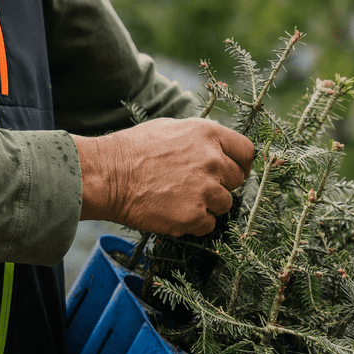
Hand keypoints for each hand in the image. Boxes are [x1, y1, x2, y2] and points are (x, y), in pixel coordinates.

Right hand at [74, 118, 253, 235]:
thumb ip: (200, 139)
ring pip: (224, 205)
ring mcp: (205, 189)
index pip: (246, 151)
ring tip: (180, 199)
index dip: (242, 164)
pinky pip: (208, 225)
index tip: (235, 172)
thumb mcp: (170, 128)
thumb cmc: (133, 151)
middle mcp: (212, 161)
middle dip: (221, 184)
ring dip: (208, 205)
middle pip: (237, 180)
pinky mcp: (194, 215)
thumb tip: (218, 150)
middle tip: (196, 186)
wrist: (107, 175)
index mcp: (208, 134)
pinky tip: (173, 212)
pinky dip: (194, 223)